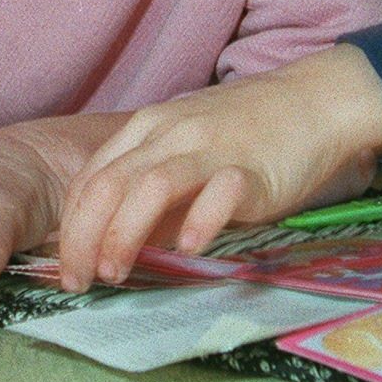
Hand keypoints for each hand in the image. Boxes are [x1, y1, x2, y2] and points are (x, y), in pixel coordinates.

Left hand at [57, 45, 381, 292]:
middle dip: (83, 238)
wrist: (315, 100)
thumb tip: (117, 242)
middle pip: (110, 184)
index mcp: (148, 128)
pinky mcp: (252, 168)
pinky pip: (219, 192)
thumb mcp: (186, 150)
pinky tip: (188, 249)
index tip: (66, 267)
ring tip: (116, 273)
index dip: (71, 227)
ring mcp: (211, 147)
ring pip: (151, 186)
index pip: (93, 178)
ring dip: (124, 234)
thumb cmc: (248, 132)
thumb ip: (153, 190)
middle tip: (78, 281)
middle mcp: (171, 133)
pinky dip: (199, 222)